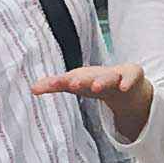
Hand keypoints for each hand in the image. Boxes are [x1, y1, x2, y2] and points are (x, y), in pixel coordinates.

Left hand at [34, 63, 150, 108]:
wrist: (125, 82)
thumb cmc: (95, 81)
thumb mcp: (76, 84)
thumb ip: (54, 85)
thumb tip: (31, 89)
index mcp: (82, 76)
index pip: (68, 79)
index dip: (59, 83)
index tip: (49, 86)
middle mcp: (97, 74)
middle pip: (89, 77)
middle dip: (80, 80)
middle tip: (72, 84)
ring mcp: (116, 74)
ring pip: (109, 77)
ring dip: (102, 81)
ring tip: (95, 86)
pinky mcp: (132, 75)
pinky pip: (131, 77)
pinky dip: (127, 82)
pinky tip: (123, 87)